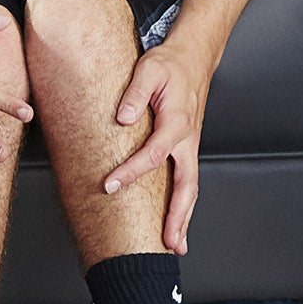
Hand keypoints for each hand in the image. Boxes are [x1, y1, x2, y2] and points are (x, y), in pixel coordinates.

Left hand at [103, 42, 210, 254]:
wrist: (193, 58)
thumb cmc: (170, 65)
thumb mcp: (149, 70)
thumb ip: (135, 95)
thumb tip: (121, 120)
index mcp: (177, 123)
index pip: (154, 154)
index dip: (131, 172)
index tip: (108, 186)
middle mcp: (187, 140)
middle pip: (186, 185)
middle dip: (178, 215)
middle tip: (168, 242)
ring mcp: (189, 147)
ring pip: (190, 188)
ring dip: (184, 218)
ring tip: (176, 245)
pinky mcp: (186, 149)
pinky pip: (187, 181)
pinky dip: (183, 205)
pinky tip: (176, 222)